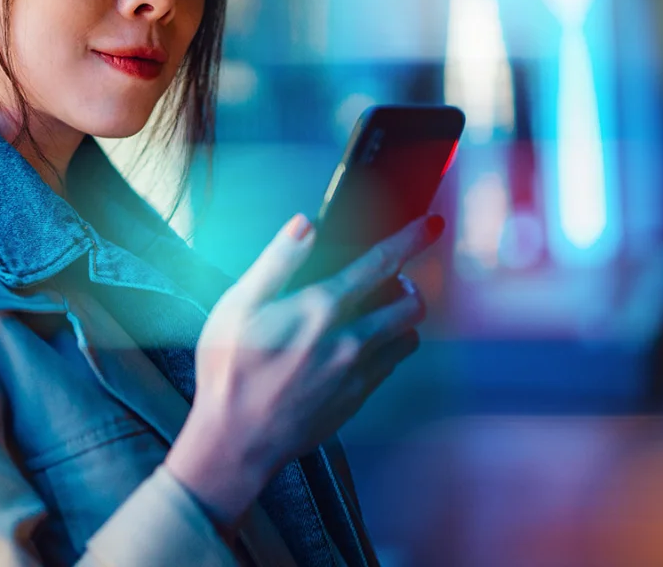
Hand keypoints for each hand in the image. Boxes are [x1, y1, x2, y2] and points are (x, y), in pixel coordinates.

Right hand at [164, 212, 443, 527]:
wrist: (237, 439)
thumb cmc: (229, 369)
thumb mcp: (238, 305)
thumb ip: (277, 260)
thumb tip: (304, 223)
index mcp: (321, 308)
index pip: (381, 264)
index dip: (411, 239)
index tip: (433, 223)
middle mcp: (351, 339)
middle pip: (410, 302)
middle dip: (407, 282)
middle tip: (386, 277)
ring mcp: (358, 373)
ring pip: (408, 336)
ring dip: (401, 316)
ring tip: (375, 311)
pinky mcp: (357, 398)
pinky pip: (390, 365)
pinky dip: (386, 347)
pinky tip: (357, 346)